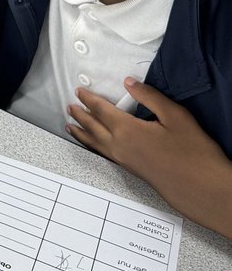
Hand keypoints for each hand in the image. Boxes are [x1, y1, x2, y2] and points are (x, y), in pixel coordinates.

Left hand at [67, 78, 231, 236]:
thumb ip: (149, 96)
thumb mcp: (175, 115)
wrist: (201, 187)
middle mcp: (120, 146)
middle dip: (80, 115)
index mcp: (128, 130)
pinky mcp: (131, 170)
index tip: (80, 91)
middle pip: (93, 127)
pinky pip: (103, 153)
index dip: (89, 99)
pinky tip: (94, 145)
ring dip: (81, 132)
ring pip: (95, 143)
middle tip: (70, 106)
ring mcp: (124, 160)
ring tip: (70, 126)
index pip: (101, 110)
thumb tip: (129, 83)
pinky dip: (92, 145)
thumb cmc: (193, 152)